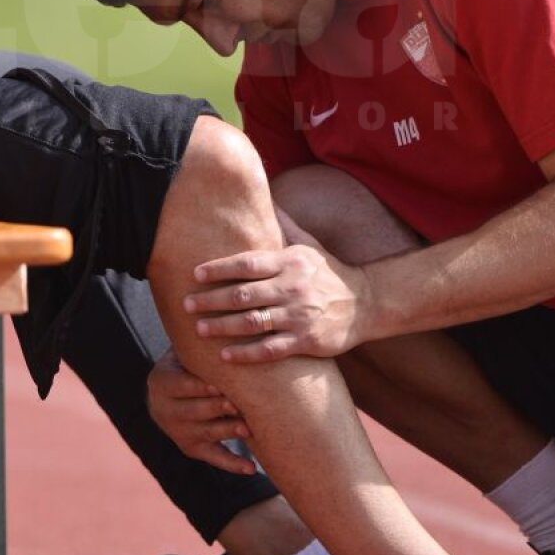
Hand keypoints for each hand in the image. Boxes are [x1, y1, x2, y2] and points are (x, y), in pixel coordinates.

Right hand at [146, 351, 255, 474]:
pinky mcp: (192, 448)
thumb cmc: (190, 361)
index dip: (200, 386)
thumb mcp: (184, 349)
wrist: (171, 392)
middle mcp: (164, 410)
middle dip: (220, 409)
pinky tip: (251, 469)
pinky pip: (215, 458)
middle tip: (241, 405)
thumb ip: (197, 339)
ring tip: (250, 429)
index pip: (181, 385)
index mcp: (161, 381)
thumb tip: (215, 304)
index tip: (220, 385)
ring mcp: (178, 432)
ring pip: (208, 434)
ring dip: (230, 431)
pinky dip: (233, 465)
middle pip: (196, 411)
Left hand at [183, 215, 372, 362]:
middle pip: (244, 294)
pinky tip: (225, 356)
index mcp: (289, 262)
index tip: (195, 275)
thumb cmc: (328, 272)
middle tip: (187, 305)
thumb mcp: (308, 245)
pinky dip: (246, 354)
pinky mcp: (307, 341)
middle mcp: (292, 287)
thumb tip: (263, 198)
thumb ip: (283, 225)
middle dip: (211, 300)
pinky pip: (270, 349)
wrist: (367, 302)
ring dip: (222, 327)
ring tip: (199, 330)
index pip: (247, 263)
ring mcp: (299, 316)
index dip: (219, 269)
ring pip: (253, 323)